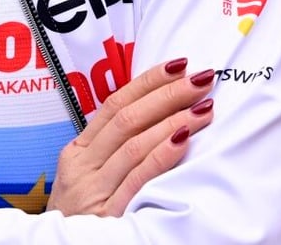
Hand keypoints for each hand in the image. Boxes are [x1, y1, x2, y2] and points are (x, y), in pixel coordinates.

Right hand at [45, 57, 216, 216]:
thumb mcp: (86, 176)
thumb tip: (155, 113)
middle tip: (201, 79)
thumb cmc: (81, 215)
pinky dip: (161, 156)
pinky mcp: (109, 214)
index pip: (114, 104)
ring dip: (173, 120)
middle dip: (168, 94)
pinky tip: (183, 140)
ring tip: (203, 107)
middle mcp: (83, 166)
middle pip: (127, 119)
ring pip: (134, 144)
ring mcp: (94, 190)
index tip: (179, 65)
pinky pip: (138, 179)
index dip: (148, 82)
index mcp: (77, 151)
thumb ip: (111, 148)